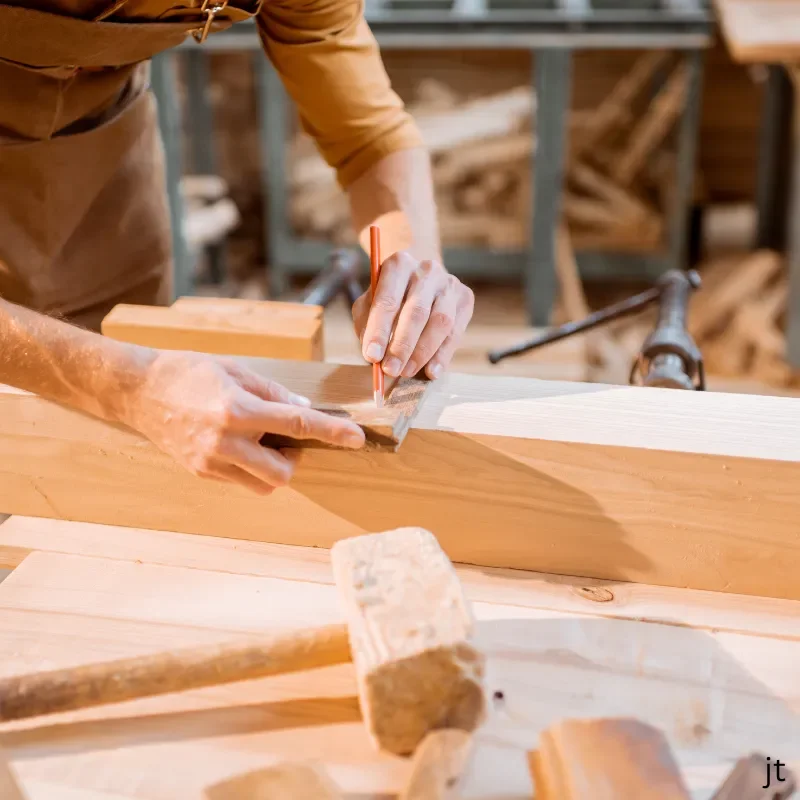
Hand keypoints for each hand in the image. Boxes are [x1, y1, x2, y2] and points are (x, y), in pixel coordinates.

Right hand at [122, 351, 364, 493]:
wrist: (138, 391)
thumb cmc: (189, 372)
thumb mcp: (237, 371)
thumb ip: (274, 393)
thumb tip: (305, 409)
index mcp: (237, 409)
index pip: (297, 424)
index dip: (331, 432)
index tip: (357, 438)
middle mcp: (224, 442)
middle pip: (283, 472)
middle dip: (295, 459)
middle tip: (288, 438)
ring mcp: (210, 462)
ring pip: (263, 485)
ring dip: (274, 467)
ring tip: (261, 441)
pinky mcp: (201, 473)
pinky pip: (241, 481)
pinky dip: (251, 468)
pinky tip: (240, 445)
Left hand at [352, 252, 473, 379]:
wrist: (420, 278)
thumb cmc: (389, 296)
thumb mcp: (369, 303)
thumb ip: (367, 325)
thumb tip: (374, 356)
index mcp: (398, 264)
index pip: (387, 300)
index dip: (378, 330)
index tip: (372, 356)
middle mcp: (427, 270)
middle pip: (416, 311)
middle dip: (402, 345)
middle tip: (391, 370)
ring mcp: (449, 283)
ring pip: (441, 322)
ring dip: (422, 353)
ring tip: (406, 371)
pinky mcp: (465, 299)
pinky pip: (456, 332)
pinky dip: (443, 355)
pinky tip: (431, 372)